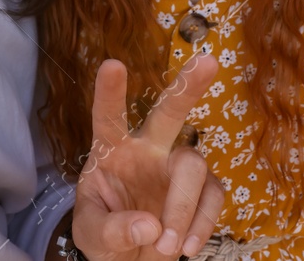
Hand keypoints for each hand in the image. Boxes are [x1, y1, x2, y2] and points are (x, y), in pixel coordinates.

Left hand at [72, 54, 224, 260]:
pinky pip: (212, 197)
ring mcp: (176, 167)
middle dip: (187, 87)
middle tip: (208, 61)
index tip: (112, 65)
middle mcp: (147, 150)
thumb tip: (150, 226)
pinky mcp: (203, 189)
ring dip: (182, 208)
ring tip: (168, 246)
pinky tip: (186, 248)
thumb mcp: (91, 236)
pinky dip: (201, 225)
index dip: (110, 93)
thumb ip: (111, 231)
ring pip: (193, 165)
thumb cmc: (106, 236)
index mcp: (111, 151)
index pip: (108, 118)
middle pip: (168, 113)